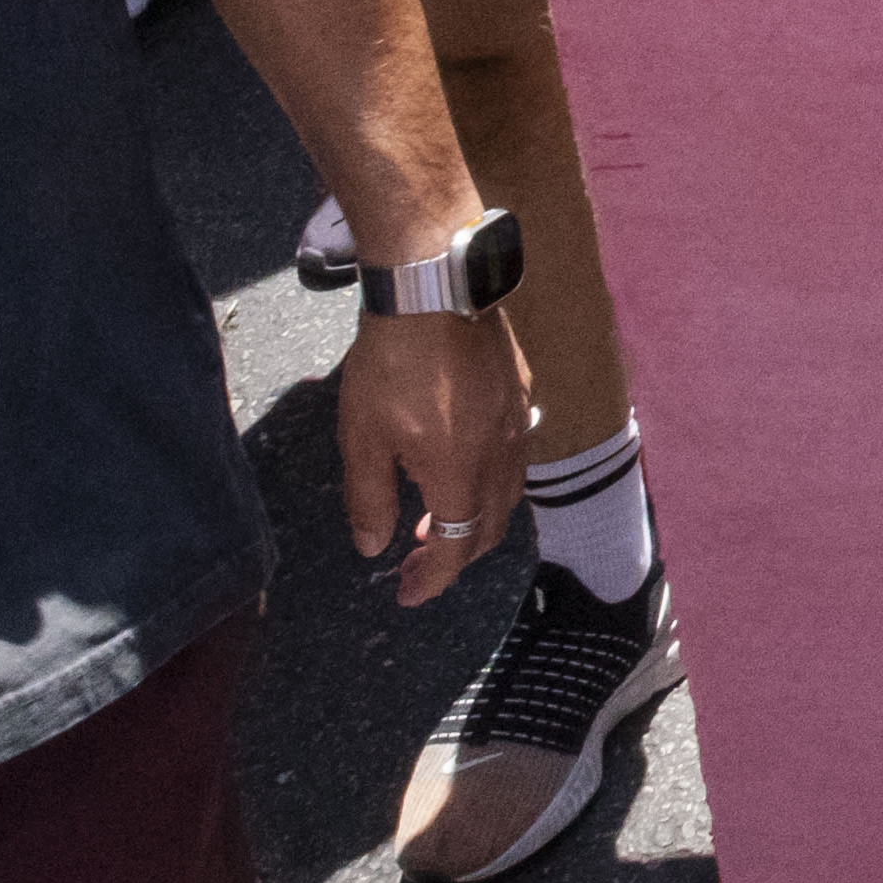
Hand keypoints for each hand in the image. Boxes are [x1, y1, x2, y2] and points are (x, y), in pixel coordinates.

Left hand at [341, 306, 533, 610]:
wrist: (434, 287)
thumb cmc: (391, 364)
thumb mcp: (363, 438)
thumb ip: (369, 500)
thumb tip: (373, 547)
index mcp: (460, 475)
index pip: (456, 549)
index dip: (432, 580)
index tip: (406, 594)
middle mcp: (500, 457)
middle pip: (490, 528)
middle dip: (456, 557)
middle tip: (417, 562)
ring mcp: (517, 422)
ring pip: (508, 493)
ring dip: (475, 519)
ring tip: (437, 518)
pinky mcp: (519, 393)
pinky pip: (514, 456)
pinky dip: (489, 482)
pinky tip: (461, 462)